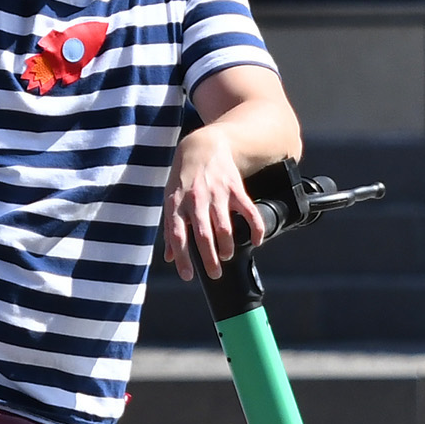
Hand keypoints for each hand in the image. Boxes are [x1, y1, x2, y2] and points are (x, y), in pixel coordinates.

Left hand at [162, 129, 258, 281]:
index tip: (188, 276)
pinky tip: (256, 241)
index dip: (183, 258)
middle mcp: (196, 200)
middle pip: (204, 236)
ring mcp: (217, 194)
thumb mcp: (171, 200)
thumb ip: (171, 229)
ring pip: (225, 227)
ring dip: (227, 246)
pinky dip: (255, 229)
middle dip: (210, 259)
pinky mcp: (235, 189)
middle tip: (215, 274)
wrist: (203, 147)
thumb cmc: (183, 178)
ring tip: (228, 256)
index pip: (178, 236)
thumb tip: (169, 258)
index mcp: (177, 205)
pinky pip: (249, 212)